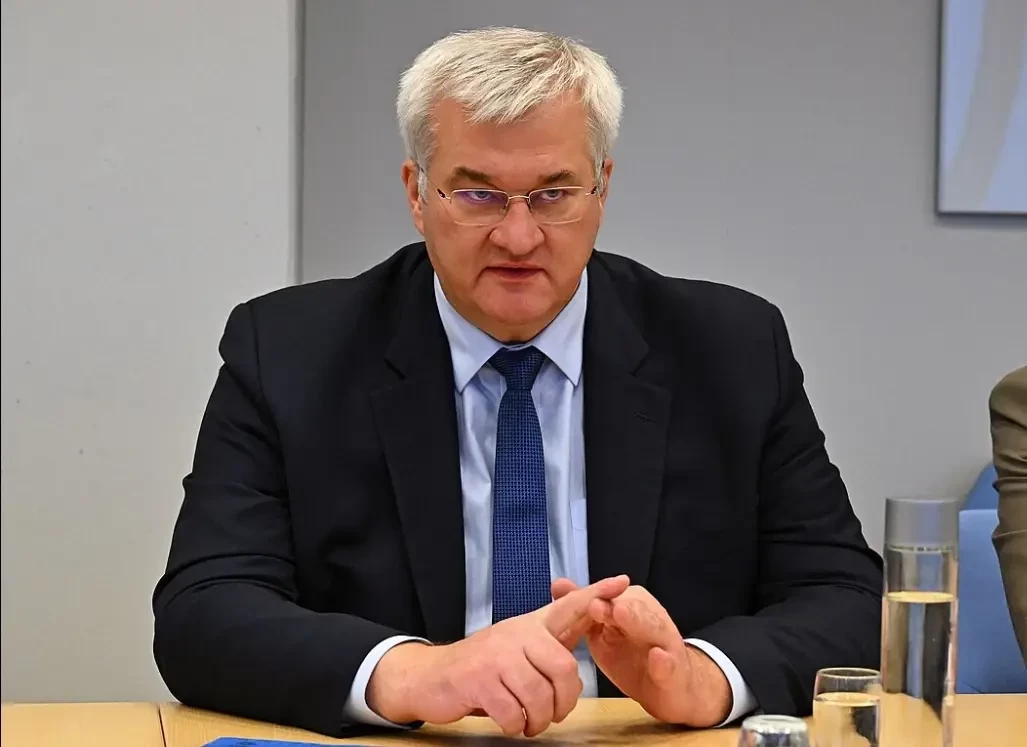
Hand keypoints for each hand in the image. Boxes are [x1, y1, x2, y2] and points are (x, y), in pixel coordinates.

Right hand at [367, 574, 629, 736]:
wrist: (433, 676)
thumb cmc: (484, 666)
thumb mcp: (519, 647)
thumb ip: (551, 642)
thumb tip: (586, 633)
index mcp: (531, 626)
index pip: (569, 606)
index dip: (595, 594)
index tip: (622, 581)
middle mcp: (516, 635)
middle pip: (563, 667)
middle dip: (564, 700)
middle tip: (554, 714)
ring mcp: (496, 656)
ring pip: (539, 695)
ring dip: (538, 720)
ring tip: (529, 723)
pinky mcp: (479, 680)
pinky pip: (512, 713)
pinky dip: (515, 726)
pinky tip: (509, 722)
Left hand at [552, 580, 731, 726]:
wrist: (671, 688)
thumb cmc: (633, 656)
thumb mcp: (603, 633)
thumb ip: (584, 609)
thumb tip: (558, 584)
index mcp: (631, 605)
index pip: (610, 597)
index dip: (592, 596)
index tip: (570, 594)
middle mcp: (650, 617)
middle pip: (631, 607)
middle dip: (612, 604)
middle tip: (594, 605)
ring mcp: (665, 642)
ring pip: (652, 627)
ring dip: (637, 620)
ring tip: (620, 614)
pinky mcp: (674, 671)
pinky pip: (670, 664)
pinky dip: (663, 661)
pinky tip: (657, 658)